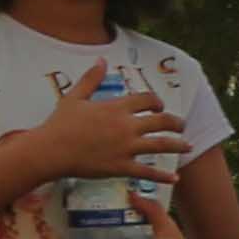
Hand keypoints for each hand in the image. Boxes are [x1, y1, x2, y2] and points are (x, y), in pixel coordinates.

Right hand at [10, 69, 186, 195]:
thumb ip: (91, 78)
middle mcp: (126, 126)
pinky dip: (163, 176)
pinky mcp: (121, 167)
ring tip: (188, 146)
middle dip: (176, 122)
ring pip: (162, 145)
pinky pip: (147, 172)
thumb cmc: (60, 124)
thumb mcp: (74, 97)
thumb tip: (101, 60)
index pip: (147, 99)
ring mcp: (126, 147)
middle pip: (162, 121)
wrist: (50, 151)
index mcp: (116, 107)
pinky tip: (175, 178)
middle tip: (182, 125)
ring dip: (179, 145)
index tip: (159, 105)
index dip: (157, 101)